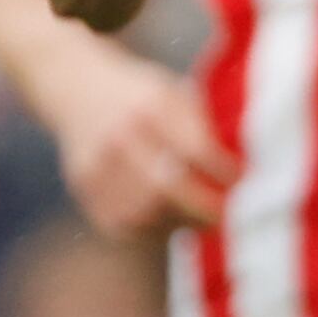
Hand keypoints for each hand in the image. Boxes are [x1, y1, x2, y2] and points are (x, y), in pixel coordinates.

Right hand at [48, 52, 239, 235]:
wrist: (76, 85)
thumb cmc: (139, 93)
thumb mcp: (171, 90)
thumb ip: (202, 123)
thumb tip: (241, 164)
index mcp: (150, 106)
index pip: (194, 149)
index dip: (223, 172)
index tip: (241, 180)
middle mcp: (120, 135)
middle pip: (166, 187)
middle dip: (203, 208)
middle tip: (225, 215)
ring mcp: (97, 163)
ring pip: (143, 213)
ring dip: (178, 223)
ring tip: (200, 221)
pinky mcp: (83, 186)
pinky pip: (121, 223)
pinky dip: (150, 230)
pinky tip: (168, 223)